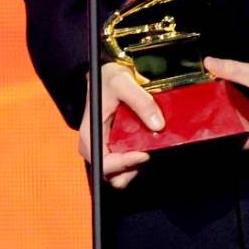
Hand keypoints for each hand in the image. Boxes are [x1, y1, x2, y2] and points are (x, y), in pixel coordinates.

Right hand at [78, 62, 164, 188]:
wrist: (106, 74)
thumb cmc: (108, 78)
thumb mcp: (123, 83)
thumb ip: (141, 101)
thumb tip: (158, 125)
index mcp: (90, 135)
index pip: (104, 164)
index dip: (124, 163)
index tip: (143, 153)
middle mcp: (95, 146)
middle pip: (113, 174)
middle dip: (132, 166)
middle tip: (147, 149)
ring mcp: (105, 148)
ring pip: (121, 173)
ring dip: (136, 164)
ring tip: (147, 144)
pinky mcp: (115, 147)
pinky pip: (127, 163)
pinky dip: (138, 157)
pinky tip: (146, 141)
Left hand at [204, 54, 248, 152]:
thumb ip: (233, 70)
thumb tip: (207, 62)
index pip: (241, 144)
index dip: (224, 135)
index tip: (207, 123)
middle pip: (248, 141)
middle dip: (231, 127)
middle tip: (211, 113)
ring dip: (243, 124)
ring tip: (222, 109)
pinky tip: (241, 107)